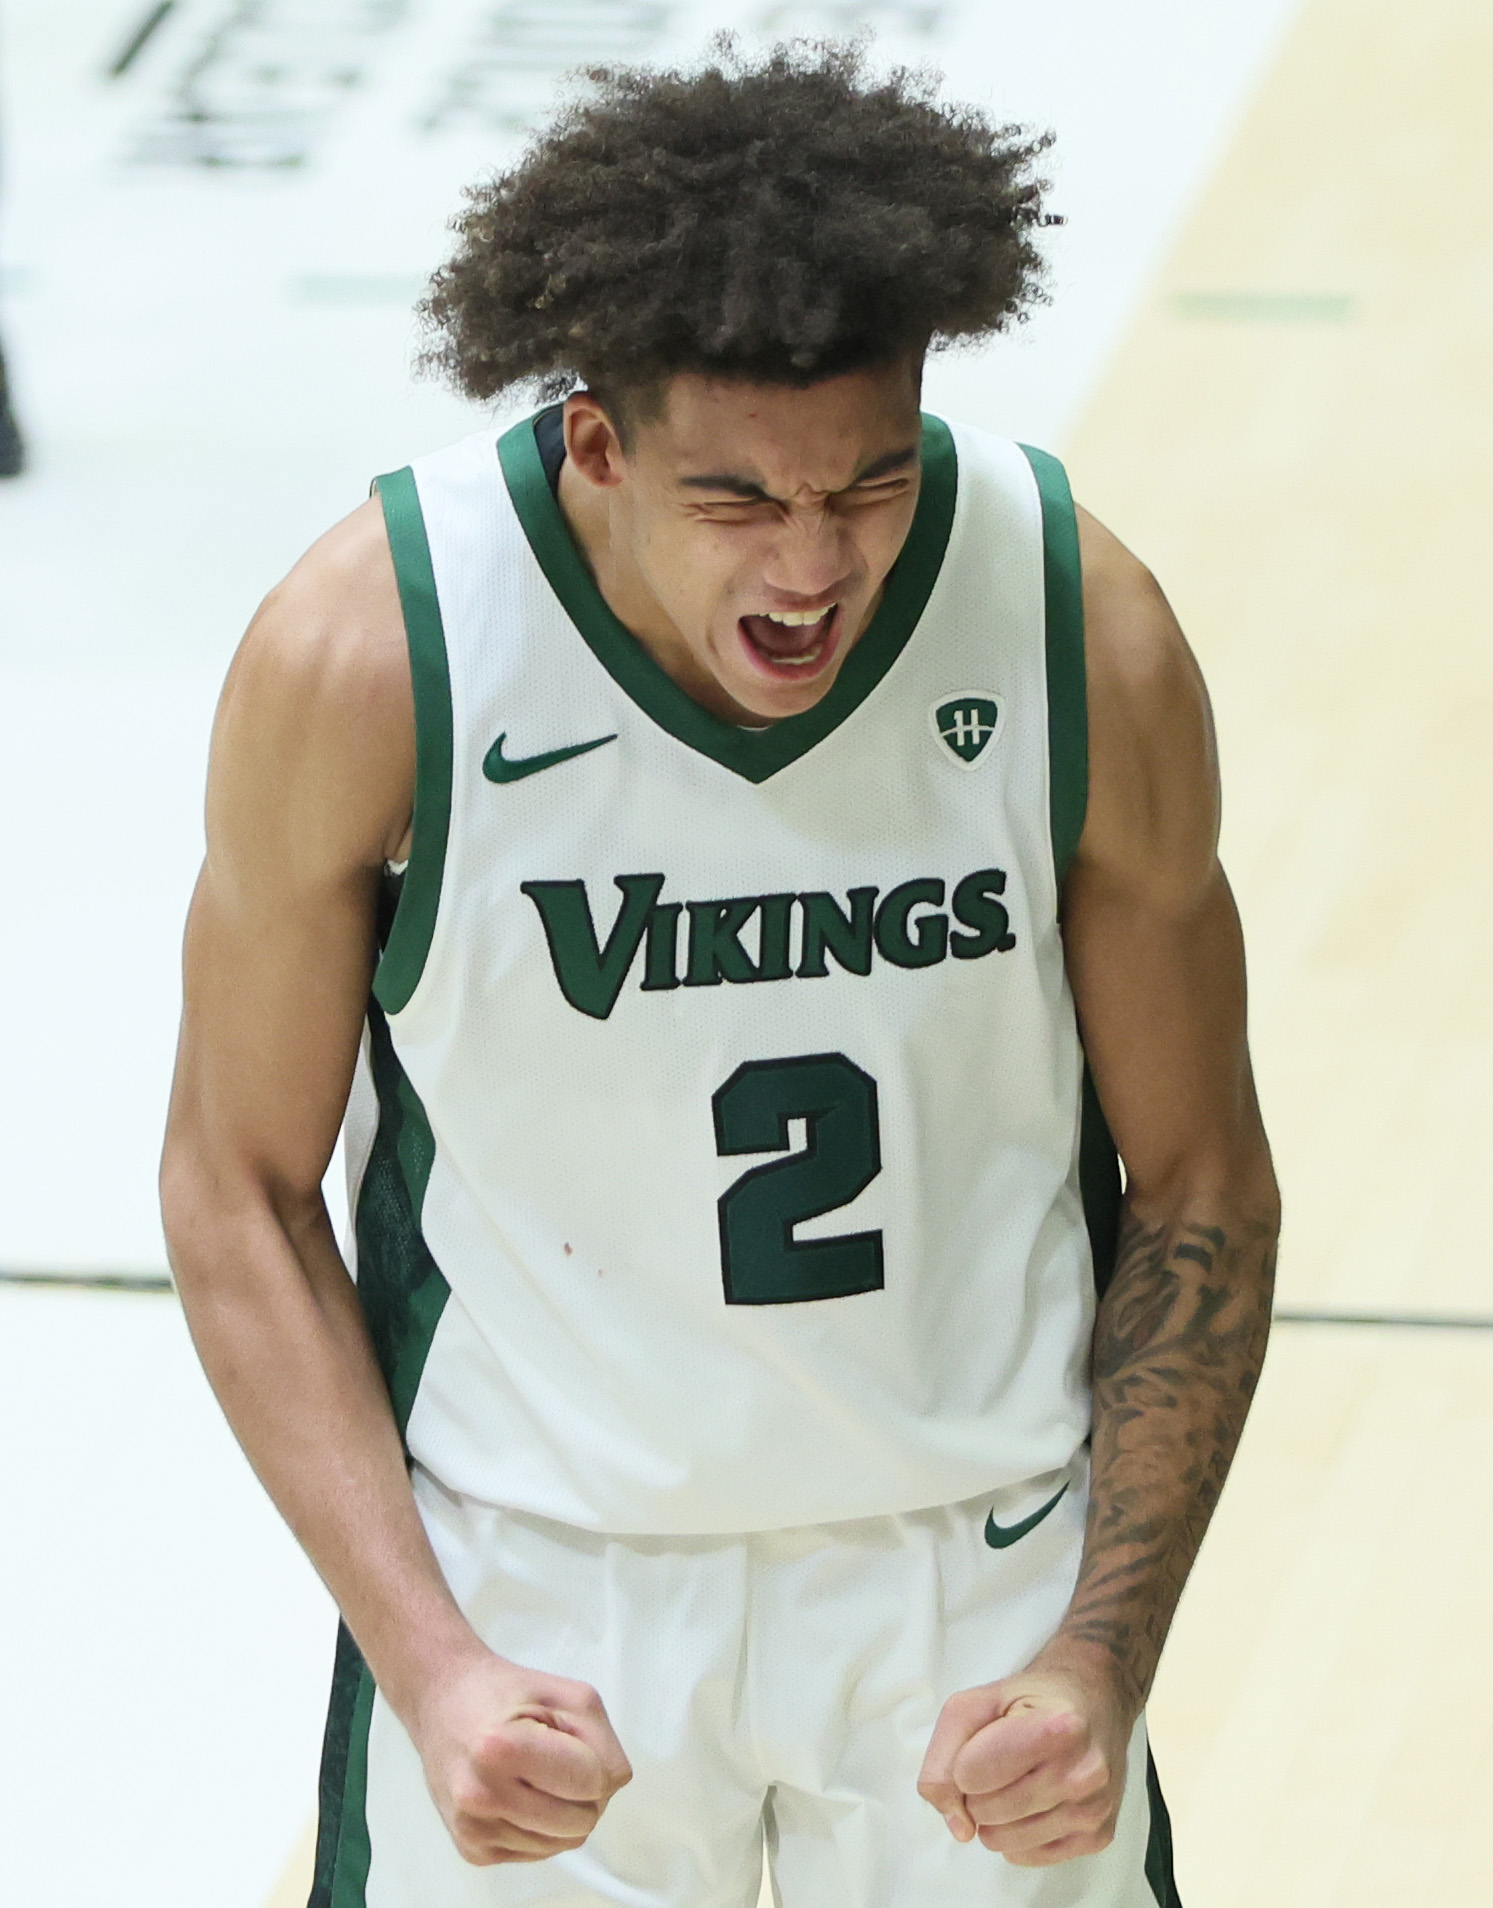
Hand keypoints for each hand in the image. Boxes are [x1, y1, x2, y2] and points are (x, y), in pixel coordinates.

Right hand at [409, 1649, 632, 1865]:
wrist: (444, 1703)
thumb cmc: (509, 1694)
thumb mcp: (570, 1696)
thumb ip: (603, 1743)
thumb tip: (609, 1788)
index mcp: (500, 1749)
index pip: (593, 1783)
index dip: (596, 1761)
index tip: (573, 1742)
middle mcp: (480, 1795)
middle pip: (582, 1822)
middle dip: (584, 1792)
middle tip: (558, 1760)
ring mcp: (473, 1828)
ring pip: (563, 1844)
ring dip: (563, 1811)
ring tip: (536, 1774)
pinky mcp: (471, 1850)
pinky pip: (538, 1852)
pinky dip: (540, 1826)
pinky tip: (519, 1792)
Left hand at [917, 1645, 1133, 1866]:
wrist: (1092, 1701)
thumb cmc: (1030, 1700)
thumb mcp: (975, 1704)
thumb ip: (943, 1757)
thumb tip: (958, 1826)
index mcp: (1056, 1728)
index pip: (969, 1774)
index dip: (964, 1761)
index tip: (984, 1744)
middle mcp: (1082, 1773)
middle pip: (985, 1812)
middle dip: (979, 1791)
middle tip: (1000, 1763)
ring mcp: (1093, 1809)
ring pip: (1003, 1842)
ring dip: (996, 1816)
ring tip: (1017, 1781)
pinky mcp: (1097, 1837)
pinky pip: (1027, 1857)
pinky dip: (1018, 1835)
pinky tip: (1035, 1802)